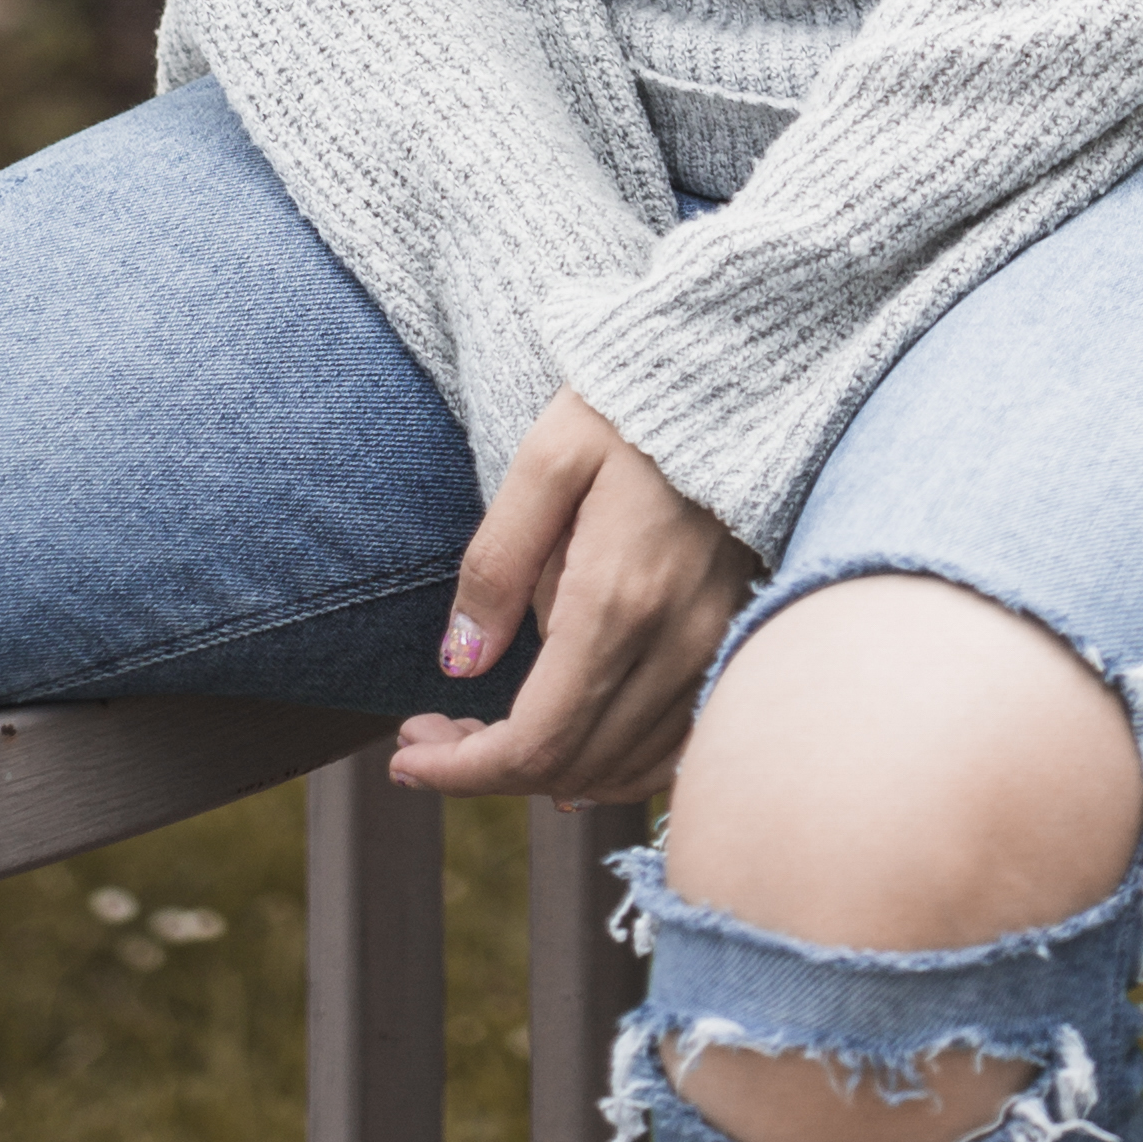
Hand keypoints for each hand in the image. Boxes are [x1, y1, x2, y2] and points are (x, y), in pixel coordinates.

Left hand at [390, 389, 758, 808]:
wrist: (736, 370)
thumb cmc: (628, 404)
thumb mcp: (546, 458)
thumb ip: (497, 564)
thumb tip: (459, 665)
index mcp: (620, 600)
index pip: (537, 741)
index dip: (463, 771)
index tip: (406, 757)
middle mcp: (677, 643)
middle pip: (573, 766)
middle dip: (488, 769)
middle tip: (429, 735)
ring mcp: (715, 649)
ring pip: (622, 769)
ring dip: (546, 771)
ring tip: (482, 734)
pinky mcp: (733, 642)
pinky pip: (671, 748)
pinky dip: (610, 764)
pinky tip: (567, 742)